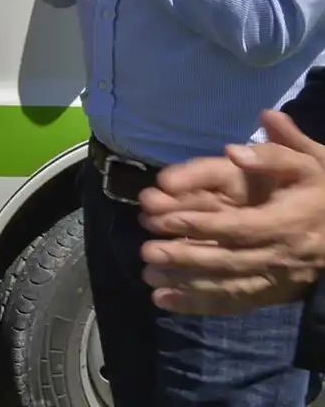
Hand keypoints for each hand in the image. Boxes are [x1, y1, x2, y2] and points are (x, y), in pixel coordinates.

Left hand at [138, 111, 324, 314]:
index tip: (166, 219)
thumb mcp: (308, 163)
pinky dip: (200, 305)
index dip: (203, 225)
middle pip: (230, 262)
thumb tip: (235, 150)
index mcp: (288, 222)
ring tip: (149, 277)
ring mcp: (280, 279)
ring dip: (188, 286)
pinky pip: (236, 303)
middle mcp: (283, 256)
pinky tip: (164, 301)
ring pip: (230, 287)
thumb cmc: (321, 189)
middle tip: (147, 251)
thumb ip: (274, 154)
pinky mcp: (276, 294)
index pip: (240, 227)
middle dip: (187, 258)